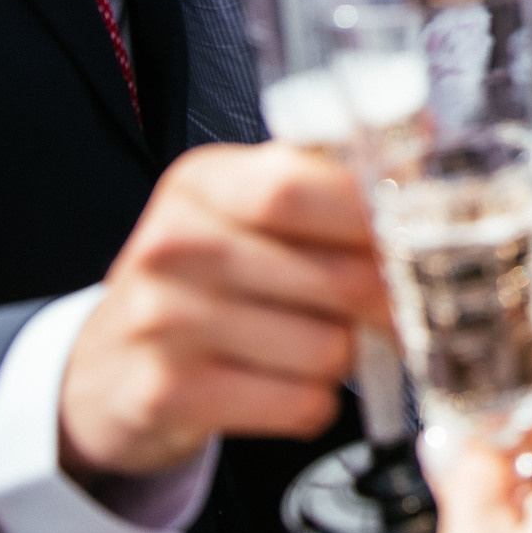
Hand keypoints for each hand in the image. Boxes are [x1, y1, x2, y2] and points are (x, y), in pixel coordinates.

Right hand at [59, 144, 388, 480]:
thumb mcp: (246, 209)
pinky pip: (298, 404)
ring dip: (346, 357)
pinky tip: (287, 387)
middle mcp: (172, 245)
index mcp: (201, 182)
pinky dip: (313, 404)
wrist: (107, 368)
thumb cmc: (207, 279)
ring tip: (317, 346)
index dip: (373, 216)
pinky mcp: (166, 395)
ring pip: (327, 349)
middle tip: (395, 309)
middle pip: (334, 275)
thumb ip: (327, 176)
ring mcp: (161, 322)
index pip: (298, 187)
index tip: (416, 238)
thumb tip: (423, 128)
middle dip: (387, 300)